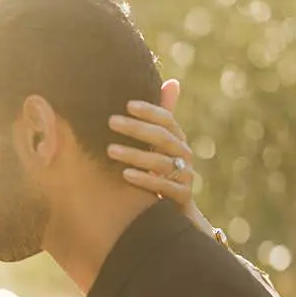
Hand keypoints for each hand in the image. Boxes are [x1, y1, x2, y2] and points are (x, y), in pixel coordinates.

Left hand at [107, 79, 203, 221]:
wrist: (175, 212)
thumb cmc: (160, 174)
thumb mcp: (156, 147)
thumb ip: (154, 121)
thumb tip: (167, 83)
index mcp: (177, 140)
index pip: (167, 119)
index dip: (150, 110)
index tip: (127, 105)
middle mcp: (184, 155)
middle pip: (162, 137)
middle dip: (136, 128)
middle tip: (111, 122)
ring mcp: (185, 176)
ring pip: (161, 162)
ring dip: (135, 154)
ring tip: (110, 150)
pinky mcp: (182, 196)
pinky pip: (164, 186)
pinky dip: (145, 179)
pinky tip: (125, 175)